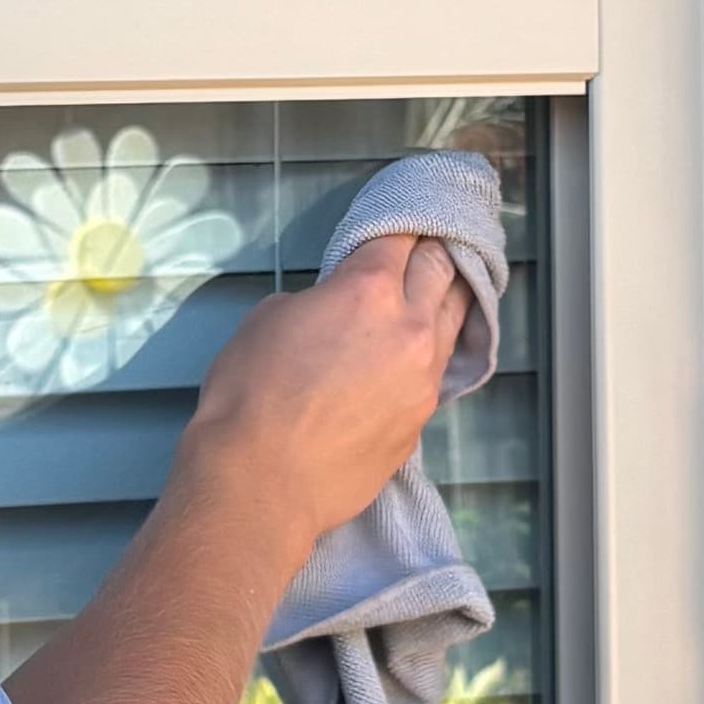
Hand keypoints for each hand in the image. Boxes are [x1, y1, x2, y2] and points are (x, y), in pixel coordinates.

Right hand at [180, 237, 469, 558]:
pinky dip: (435, 349)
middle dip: (435, 252)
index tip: (403, 221)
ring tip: (445, 286)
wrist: (261, 482)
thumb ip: (317, 300)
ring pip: (456, 319)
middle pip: (442, 270)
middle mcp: (410, 327)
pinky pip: (440, 370)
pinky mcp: (421, 419)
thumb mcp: (268, 319)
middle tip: (431, 244)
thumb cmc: (248, 398)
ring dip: (449, 297)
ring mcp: (423, 377)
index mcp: (369, 290)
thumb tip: (334, 309)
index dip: (401, 226)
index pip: (401, 238)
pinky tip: (424, 347)